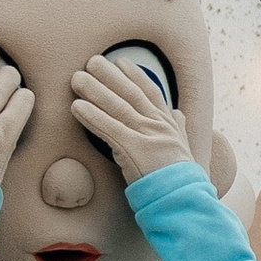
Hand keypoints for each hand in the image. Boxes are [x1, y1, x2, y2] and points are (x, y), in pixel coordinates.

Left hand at [70, 53, 193, 185]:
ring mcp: (146, 136)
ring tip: (77, 78)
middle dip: (110, 76)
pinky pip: (108, 129)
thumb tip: (179, 113)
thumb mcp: (184, 148)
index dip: (136, 76)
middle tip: (92, 61)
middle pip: (130, 94)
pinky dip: (92, 116)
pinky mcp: (133, 149)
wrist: (184, 199)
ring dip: (95, 91)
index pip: (151, 93)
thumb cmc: (181, 179)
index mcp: (169, 124)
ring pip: (117, 107)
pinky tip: (76, 106)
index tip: (122, 63)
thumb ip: (179, 128)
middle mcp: (158, 125)